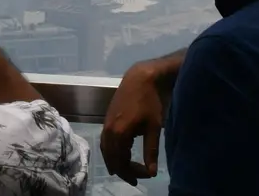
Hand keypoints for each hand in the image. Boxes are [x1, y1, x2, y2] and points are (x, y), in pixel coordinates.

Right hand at [101, 61, 168, 185]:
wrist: (140, 78)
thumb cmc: (150, 102)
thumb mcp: (154, 128)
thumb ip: (150, 151)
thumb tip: (151, 172)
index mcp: (119, 134)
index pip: (122, 162)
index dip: (133, 172)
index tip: (147, 175)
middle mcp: (108, 131)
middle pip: (111, 158)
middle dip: (123, 170)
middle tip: (135, 179)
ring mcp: (106, 124)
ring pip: (105, 150)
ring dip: (114, 162)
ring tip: (124, 171)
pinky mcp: (107, 119)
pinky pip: (104, 142)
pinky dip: (110, 152)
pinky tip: (118, 154)